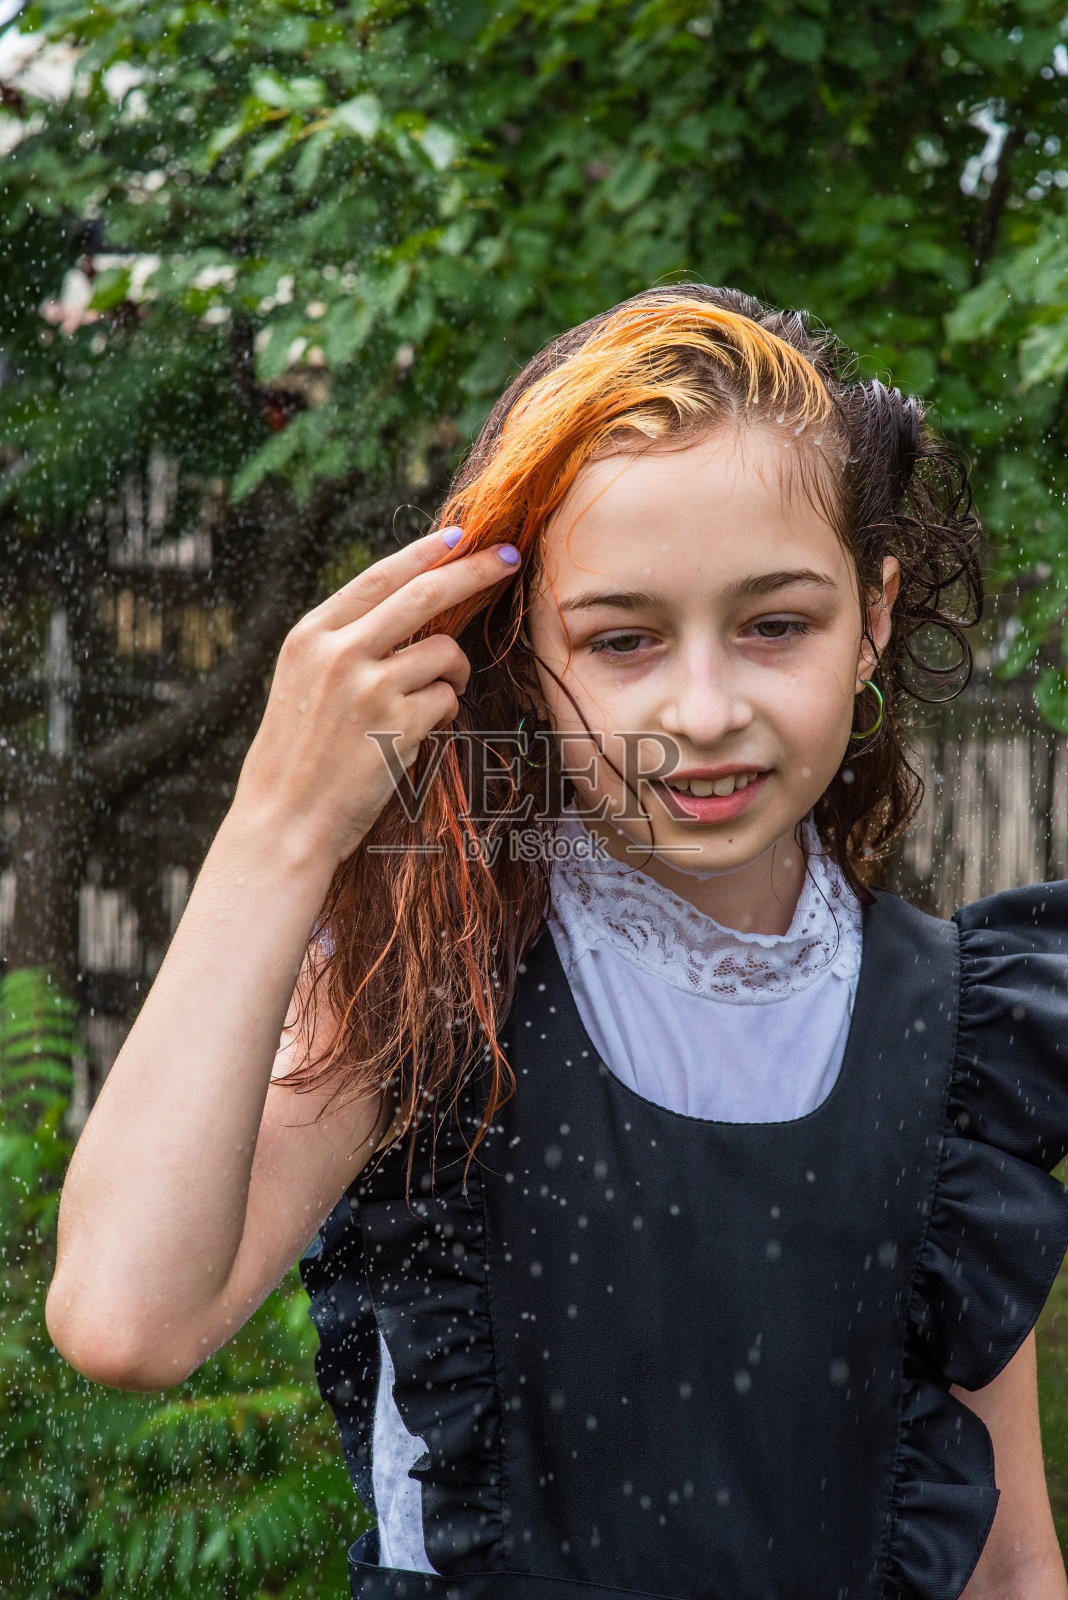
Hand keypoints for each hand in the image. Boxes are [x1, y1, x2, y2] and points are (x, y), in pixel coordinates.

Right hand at [231, 527, 521, 866]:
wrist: (284, 821)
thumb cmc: (297, 755)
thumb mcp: (303, 681)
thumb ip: (345, 642)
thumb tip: (412, 606)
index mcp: (310, 635)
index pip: (380, 577)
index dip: (425, 553)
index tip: (462, 537)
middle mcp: (338, 653)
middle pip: (426, 595)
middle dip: (476, 572)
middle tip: (511, 558)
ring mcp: (370, 688)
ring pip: (445, 653)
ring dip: (454, 672)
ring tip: (434, 697)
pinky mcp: (399, 726)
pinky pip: (448, 699)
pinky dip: (445, 711)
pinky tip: (419, 732)